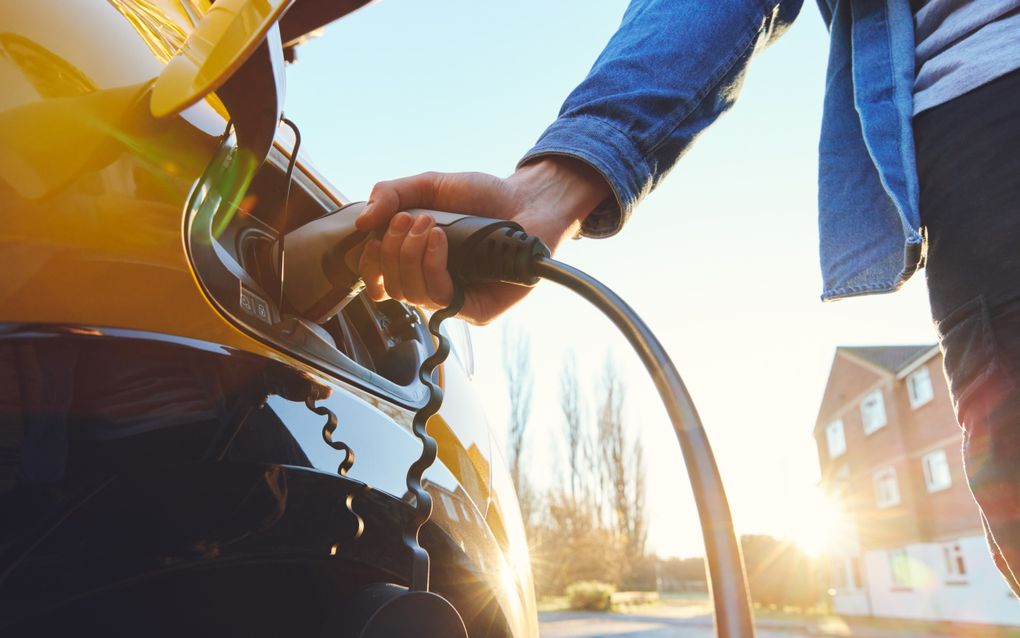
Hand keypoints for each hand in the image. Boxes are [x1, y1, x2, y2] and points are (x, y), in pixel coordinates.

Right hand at [356, 157, 610, 323]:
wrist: (526, 199)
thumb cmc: (481, 196)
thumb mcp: (428, 186)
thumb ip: (392, 194)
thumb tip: (362, 222)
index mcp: (415, 263)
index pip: (378, 281)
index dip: (368, 265)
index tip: (372, 237)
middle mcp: (432, 285)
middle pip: (391, 287)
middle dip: (392, 250)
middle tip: (410, 219)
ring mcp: (455, 299)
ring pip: (411, 294)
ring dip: (410, 255)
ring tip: (429, 225)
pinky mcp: (477, 310)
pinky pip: (441, 299)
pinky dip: (432, 266)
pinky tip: (440, 239)